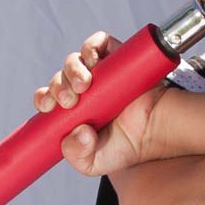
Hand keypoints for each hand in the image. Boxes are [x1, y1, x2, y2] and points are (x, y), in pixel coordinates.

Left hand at [33, 31, 168, 175]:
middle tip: (70, 101)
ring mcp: (103, 71)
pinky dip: (90, 47)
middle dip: (58, 86)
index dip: (44, 97)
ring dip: (72, 69)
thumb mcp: (94, 162)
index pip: (49, 97)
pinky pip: (99, 42)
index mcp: (75, 109)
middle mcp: (87, 88)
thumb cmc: (129, 146)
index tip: (48, 107)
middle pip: (60, 77)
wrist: (159, 131)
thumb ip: (77, 155)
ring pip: (75, 59)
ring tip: (84, 85)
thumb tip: (76, 132)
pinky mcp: (119, 56)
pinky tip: (92, 61)